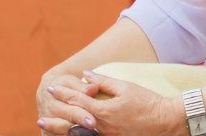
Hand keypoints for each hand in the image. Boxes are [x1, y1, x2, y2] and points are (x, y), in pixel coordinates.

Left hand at [39, 70, 185, 135]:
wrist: (164, 121)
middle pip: (71, 123)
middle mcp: (100, 127)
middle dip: (55, 118)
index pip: (77, 101)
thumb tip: (86, 75)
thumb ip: (103, 82)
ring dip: (60, 132)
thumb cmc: (147, 102)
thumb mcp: (125, 87)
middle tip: (41, 115)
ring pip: (77, 135)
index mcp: (103, 110)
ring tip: (47, 129)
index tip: (52, 88)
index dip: (63, 94)